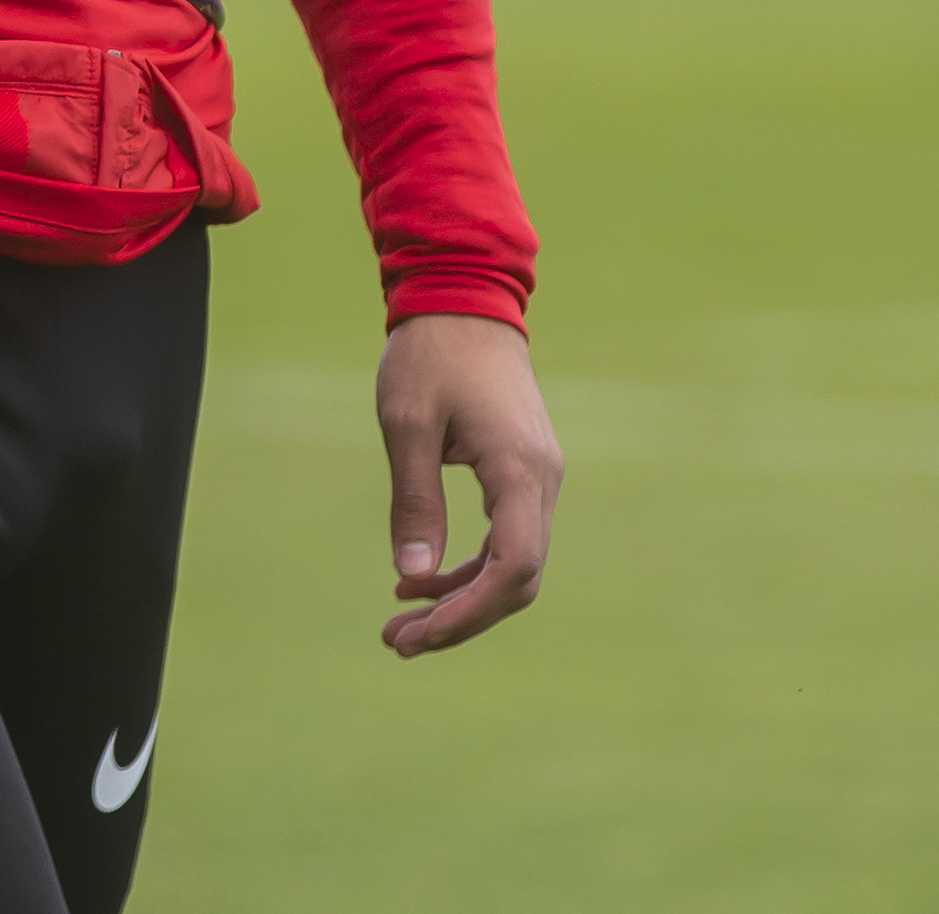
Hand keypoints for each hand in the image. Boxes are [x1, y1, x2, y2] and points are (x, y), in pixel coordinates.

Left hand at [374, 313, 561, 658]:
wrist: (465, 297)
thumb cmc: (431, 354)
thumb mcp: (407, 424)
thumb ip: (414, 499)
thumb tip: (414, 573)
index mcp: (518, 468)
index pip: (514, 566)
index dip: (469, 611)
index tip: (419, 632)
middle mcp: (541, 479)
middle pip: (518, 578)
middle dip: (461, 619)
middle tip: (397, 642)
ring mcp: (538, 476)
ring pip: (514, 564)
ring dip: (462, 599)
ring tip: (401, 624)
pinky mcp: (524, 471)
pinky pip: (508, 538)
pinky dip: (469, 568)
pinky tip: (422, 578)